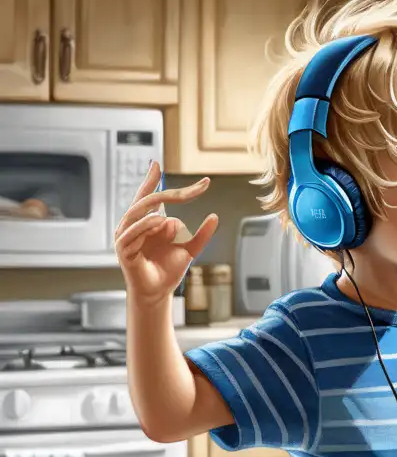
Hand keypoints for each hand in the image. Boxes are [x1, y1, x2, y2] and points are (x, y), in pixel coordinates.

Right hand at [114, 161, 217, 305]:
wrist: (158, 293)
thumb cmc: (168, 270)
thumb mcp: (189, 249)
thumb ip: (201, 234)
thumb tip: (214, 216)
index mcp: (147, 221)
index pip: (148, 196)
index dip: (152, 180)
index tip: (157, 164)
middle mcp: (133, 225)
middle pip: (147, 201)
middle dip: (168, 194)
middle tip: (193, 191)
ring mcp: (125, 236)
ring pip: (138, 214)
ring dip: (156, 212)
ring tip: (171, 221)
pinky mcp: (123, 249)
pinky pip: (131, 232)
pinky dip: (144, 226)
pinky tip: (158, 222)